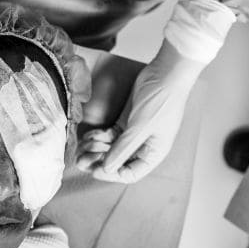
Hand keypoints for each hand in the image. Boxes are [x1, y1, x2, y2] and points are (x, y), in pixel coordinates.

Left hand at [76, 41, 201, 182]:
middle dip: (100, 161)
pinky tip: (88, 136)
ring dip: (97, 149)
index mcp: (153, 153)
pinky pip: (110, 135)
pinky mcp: (128, 120)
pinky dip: (99, 136)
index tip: (94, 170)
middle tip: (82, 159)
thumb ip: (122, 148)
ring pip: (112, 148)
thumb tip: (107, 168)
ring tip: (83, 146)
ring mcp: (135, 133)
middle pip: (119, 162)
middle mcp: (144, 146)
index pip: (130, 173)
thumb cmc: (161, 100)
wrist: (166, 73)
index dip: (111, 174)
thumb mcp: (140, 127)